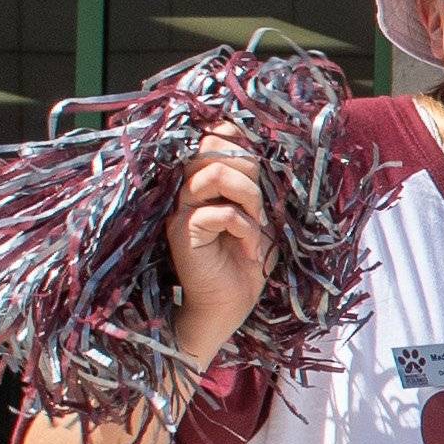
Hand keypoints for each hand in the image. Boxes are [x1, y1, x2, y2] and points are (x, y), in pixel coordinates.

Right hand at [169, 135, 273, 363]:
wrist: (230, 307)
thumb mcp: (259, 216)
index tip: (259, 172)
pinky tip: (250, 250)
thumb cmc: (246, 262)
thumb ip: (255, 184)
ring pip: (214, 172)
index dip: (239, 142)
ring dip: (248, 195)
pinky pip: (219, 213)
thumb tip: (262, 151)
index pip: (214, 136)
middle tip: (259, 206)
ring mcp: (181, 210)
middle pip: (212, 148)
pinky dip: (245, 229)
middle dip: (249, 169)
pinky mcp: (182, 233)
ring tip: (257, 223)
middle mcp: (187, 190)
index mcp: (204, 181)